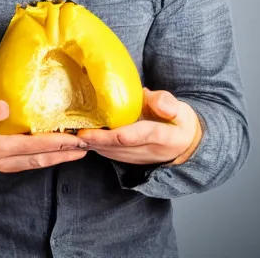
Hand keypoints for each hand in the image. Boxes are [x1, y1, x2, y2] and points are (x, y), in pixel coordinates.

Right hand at [0, 96, 87, 172]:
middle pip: (39, 157)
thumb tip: (4, 109)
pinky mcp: (6, 161)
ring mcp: (4, 164)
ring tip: (81, 150)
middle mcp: (1, 160)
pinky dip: (48, 156)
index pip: (30, 146)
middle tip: (88, 144)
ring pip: (38, 162)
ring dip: (60, 156)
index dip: (54, 143)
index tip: (75, 138)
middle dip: (65, 152)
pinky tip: (61, 150)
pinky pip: (31, 160)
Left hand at [77, 88, 201, 165]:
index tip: (104, 130)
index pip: (141, 135)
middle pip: (120, 147)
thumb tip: (151, 98)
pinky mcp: (130, 159)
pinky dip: (96, 146)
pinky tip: (82, 138)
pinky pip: (111, 154)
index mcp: (165, 137)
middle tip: (78, 131)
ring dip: (94, 144)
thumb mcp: (180, 109)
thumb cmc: (179, 121)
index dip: (120, 134)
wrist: (185, 145)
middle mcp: (149, 151)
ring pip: (112, 153)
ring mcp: (139, 158)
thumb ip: (166, 103)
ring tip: (73, 134)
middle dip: (98, 140)